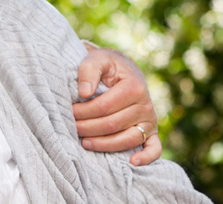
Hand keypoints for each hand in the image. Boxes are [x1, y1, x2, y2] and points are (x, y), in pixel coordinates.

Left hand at [72, 42, 160, 165]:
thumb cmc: (107, 66)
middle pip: (113, 124)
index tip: (69, 111)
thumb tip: (84, 93)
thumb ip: (89, 71)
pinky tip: (132, 163)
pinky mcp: (152, 132)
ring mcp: (150, 120)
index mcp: (134, 87)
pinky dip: (146, 158)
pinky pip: (154, 149)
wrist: (124, 70)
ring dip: (104, 145)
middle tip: (71, 127)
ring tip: (84, 142)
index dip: (84, 112)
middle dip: (88, 128)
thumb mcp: (97, 59)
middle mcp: (146, 105)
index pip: (104, 107)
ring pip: (127, 140)